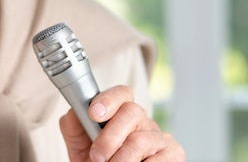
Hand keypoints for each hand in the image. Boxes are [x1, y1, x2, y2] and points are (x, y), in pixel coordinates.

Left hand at [59, 85, 185, 161]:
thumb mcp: (81, 147)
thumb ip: (74, 127)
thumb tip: (73, 113)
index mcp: (121, 113)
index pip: (122, 93)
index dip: (108, 99)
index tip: (93, 114)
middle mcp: (143, 121)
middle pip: (131, 112)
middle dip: (109, 138)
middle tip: (97, 157)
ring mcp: (160, 137)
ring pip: (140, 140)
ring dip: (121, 159)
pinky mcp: (174, 154)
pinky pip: (157, 159)